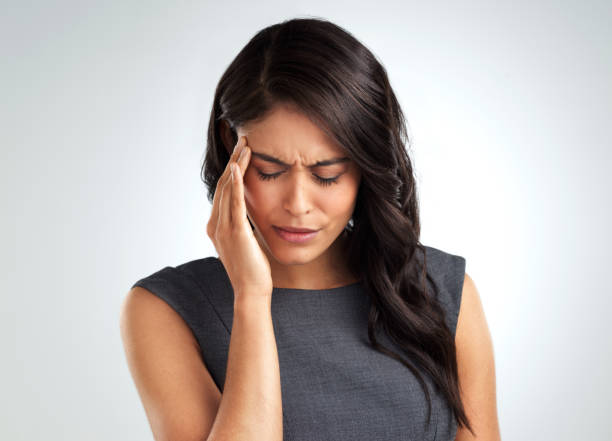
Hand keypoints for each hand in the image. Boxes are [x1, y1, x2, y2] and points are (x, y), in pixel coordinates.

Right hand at [206, 136, 272, 300]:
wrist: (251, 291)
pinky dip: (235, 184)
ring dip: (236, 165)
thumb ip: (242, 226)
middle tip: (243, 138)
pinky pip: (234, 203)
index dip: (231, 168)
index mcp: (216, 225)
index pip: (223, 190)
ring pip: (227, 189)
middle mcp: (215, 224)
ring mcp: (223, 228)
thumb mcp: (244, 242)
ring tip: (246, 145)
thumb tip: (248, 214)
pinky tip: (238, 167)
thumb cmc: (252, 269)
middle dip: (233, 159)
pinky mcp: (236, 232)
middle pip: (223, 184)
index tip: (241, 151)